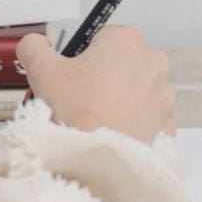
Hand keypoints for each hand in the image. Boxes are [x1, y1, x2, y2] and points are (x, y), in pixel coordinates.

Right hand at [16, 25, 174, 140]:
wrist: (96, 162)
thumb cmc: (75, 112)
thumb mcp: (42, 70)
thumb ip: (34, 46)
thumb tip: (35, 43)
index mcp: (126, 40)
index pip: (102, 39)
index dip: (84, 58)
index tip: (73, 78)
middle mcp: (152, 62)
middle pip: (121, 64)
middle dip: (104, 78)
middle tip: (81, 101)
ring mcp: (164, 95)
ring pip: (136, 92)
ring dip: (120, 101)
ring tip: (96, 120)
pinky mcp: (168, 125)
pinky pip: (147, 118)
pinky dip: (133, 124)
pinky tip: (113, 134)